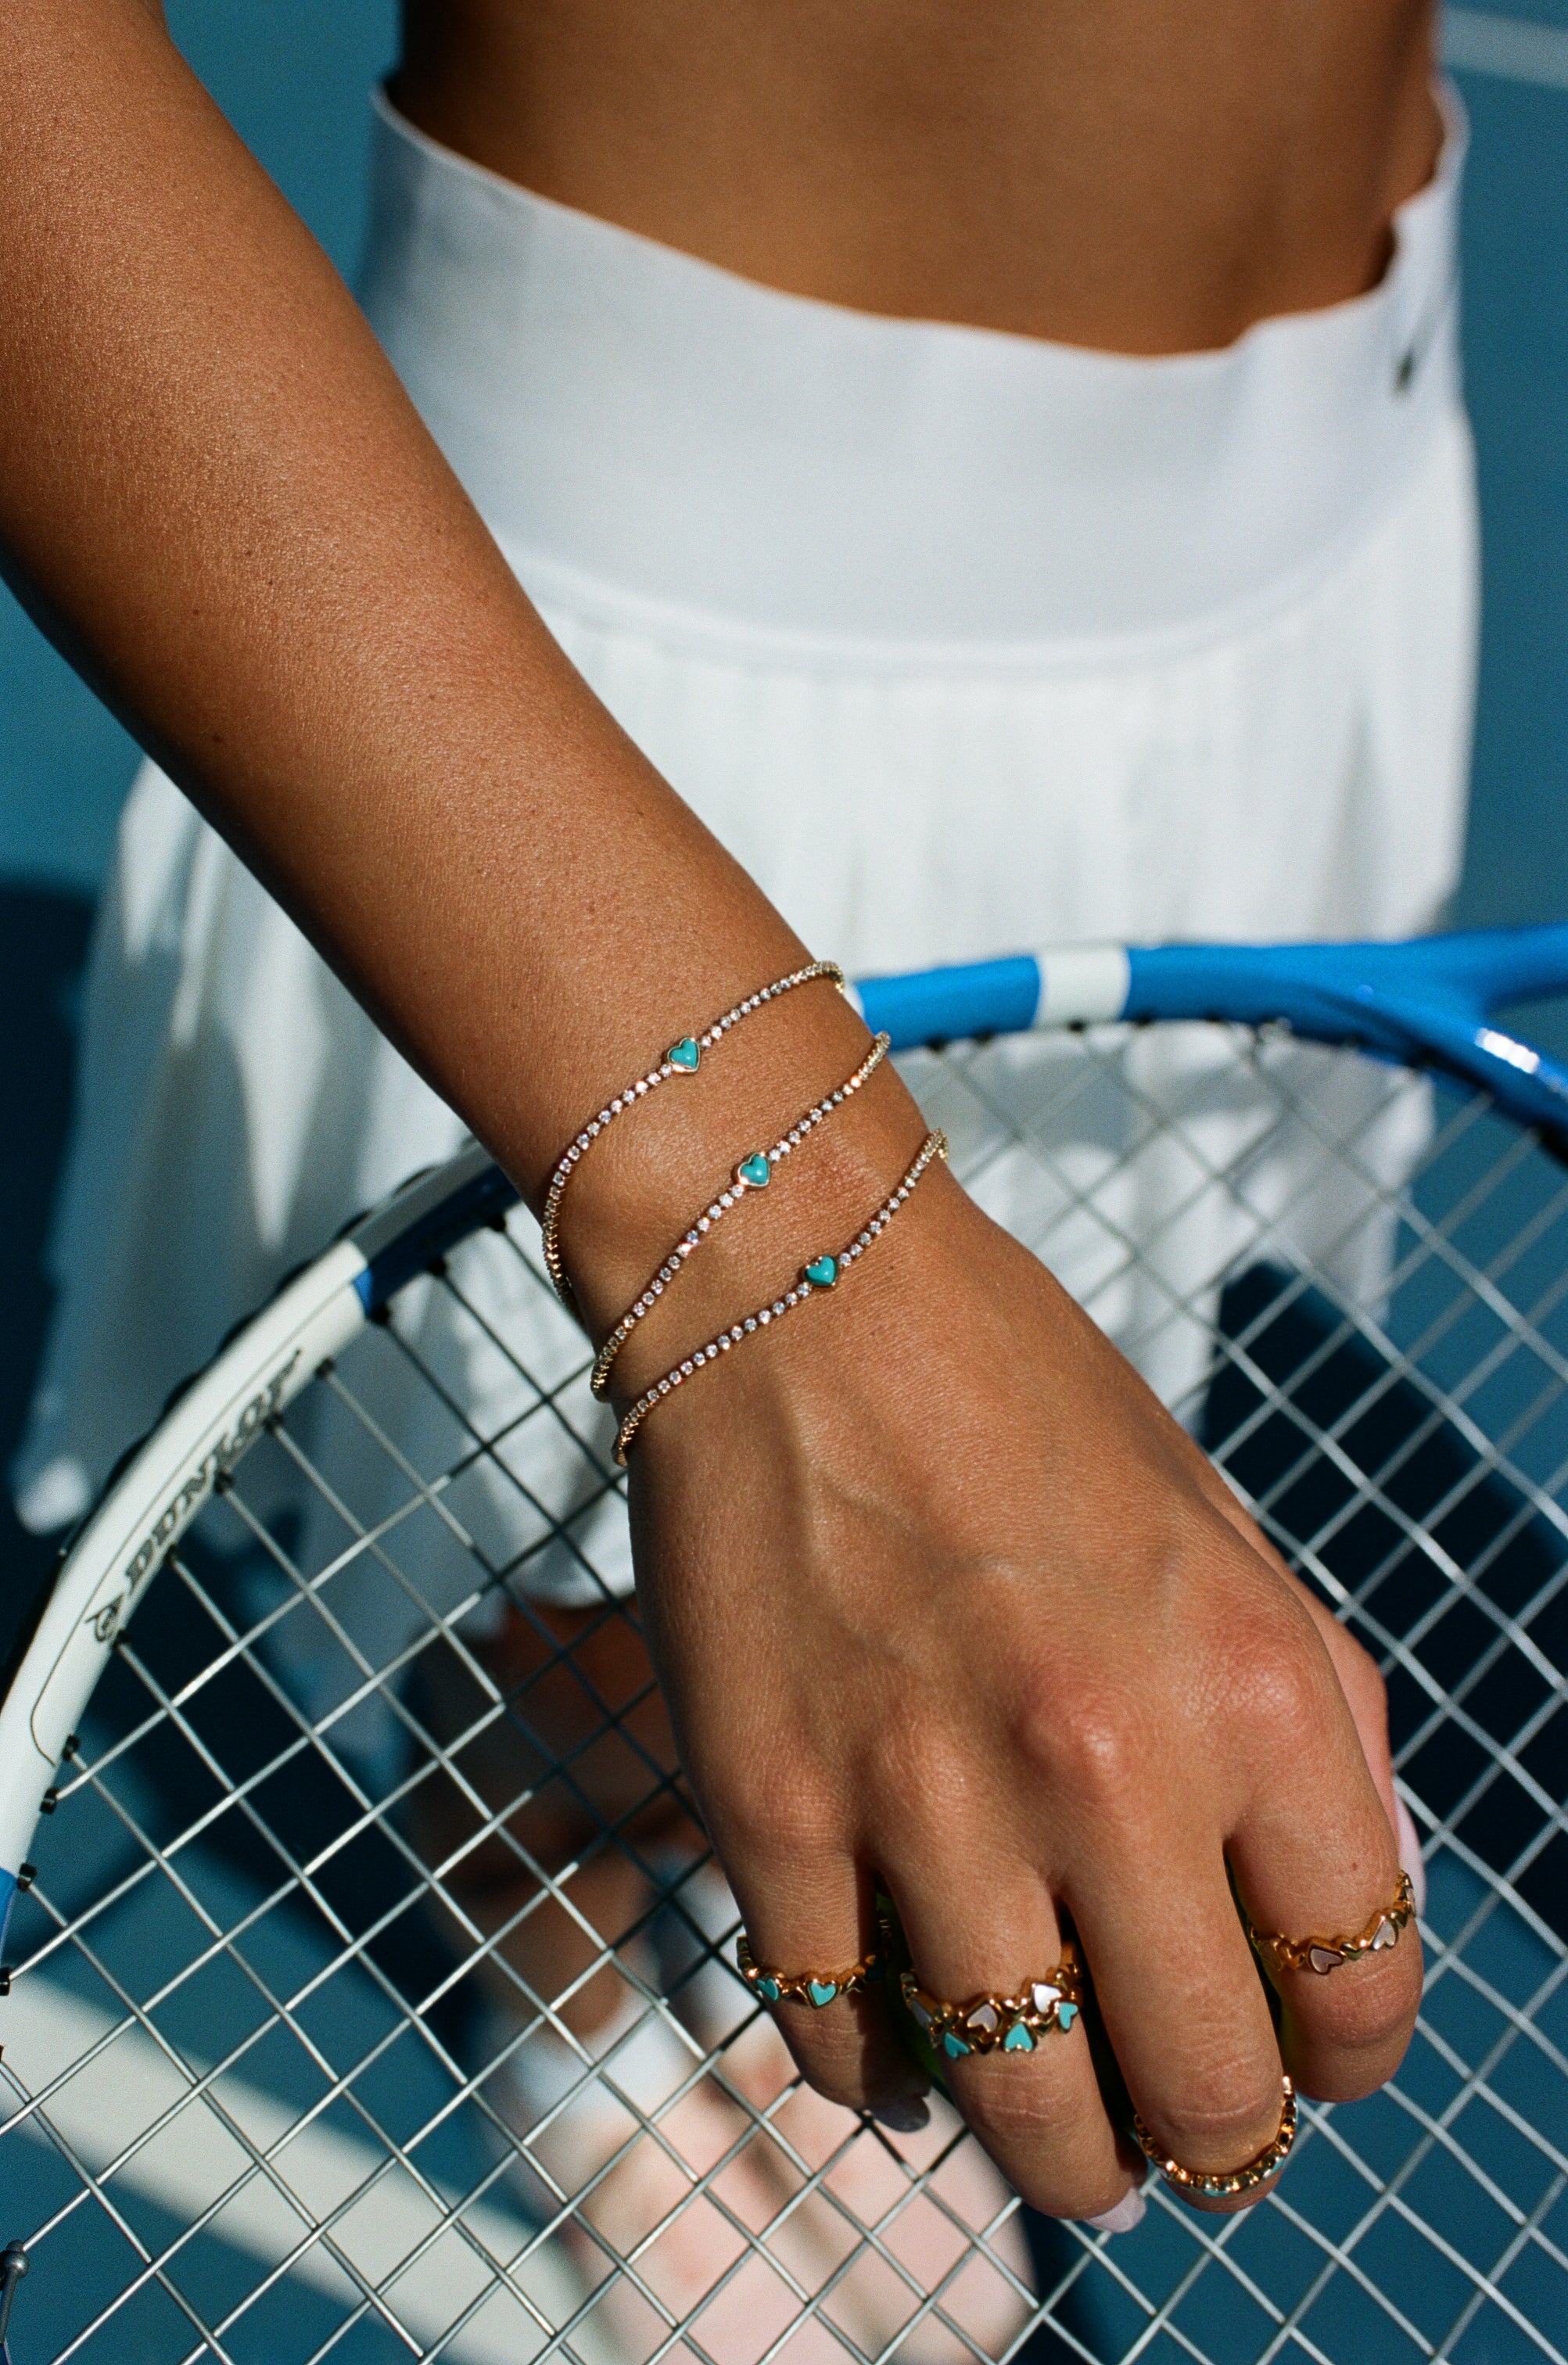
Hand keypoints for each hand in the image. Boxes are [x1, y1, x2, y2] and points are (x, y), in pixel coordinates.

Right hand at [615, 1130, 1418, 2222]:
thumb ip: (1310, 1734)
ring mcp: (923, 1800)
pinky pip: (841, 2048)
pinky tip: (906, 2029)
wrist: (801, 1288)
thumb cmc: (1024, 1402)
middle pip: (1200, 2101)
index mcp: (1257, 1687)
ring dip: (1056, 2149)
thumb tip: (1332, 1932)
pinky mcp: (769, 1814)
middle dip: (1208, 2143)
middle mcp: (1105, 1763)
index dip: (1343, 2063)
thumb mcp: (1229, 1540)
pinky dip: (886, 2076)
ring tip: (1054, 2111)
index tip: (1301, 2063)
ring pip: (1023, 2119)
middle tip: (1178, 2117)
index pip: (1361, 1993)